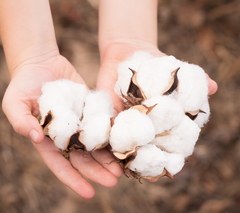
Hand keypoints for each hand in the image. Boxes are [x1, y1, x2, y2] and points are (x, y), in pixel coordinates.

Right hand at [2, 54, 121, 198]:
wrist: (42, 64)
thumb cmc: (24, 84)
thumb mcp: (15, 102)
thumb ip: (21, 121)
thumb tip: (35, 138)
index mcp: (48, 140)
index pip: (61, 164)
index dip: (74, 179)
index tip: (89, 193)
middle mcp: (66, 135)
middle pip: (83, 158)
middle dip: (97, 171)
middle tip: (114, 181)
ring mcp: (80, 123)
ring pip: (96, 145)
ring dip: (108, 158)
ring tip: (122, 168)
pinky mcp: (90, 111)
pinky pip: (103, 125)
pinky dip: (112, 135)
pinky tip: (123, 143)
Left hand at [96, 42, 217, 181]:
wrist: (128, 53)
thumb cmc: (155, 64)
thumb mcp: (174, 72)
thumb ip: (192, 82)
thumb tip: (213, 87)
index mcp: (163, 121)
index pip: (171, 143)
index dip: (173, 155)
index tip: (174, 165)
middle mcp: (145, 126)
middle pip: (149, 149)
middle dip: (150, 161)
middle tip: (150, 173)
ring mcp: (127, 123)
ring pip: (128, 144)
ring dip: (129, 156)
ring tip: (129, 168)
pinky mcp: (109, 116)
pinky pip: (108, 131)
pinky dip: (109, 141)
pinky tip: (109, 151)